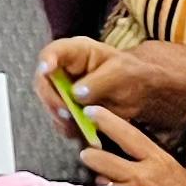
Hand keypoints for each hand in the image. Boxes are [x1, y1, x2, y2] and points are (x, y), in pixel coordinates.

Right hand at [37, 35, 185, 127]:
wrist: (141, 93)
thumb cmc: (131, 74)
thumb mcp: (120, 73)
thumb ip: (99, 82)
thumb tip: (75, 93)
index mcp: (77, 52)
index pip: (53, 52)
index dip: (46, 61)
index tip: (47, 70)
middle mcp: (65, 70)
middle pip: (44, 83)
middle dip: (52, 99)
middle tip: (66, 113)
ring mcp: (64, 90)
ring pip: (50, 104)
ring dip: (60, 118)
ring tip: (79, 126)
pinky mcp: (69, 108)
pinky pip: (61, 120)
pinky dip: (70, 129)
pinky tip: (85, 132)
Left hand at [74, 103, 185, 185]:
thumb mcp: (183, 176)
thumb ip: (159, 166)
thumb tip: (141, 159)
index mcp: (160, 161)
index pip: (129, 134)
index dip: (108, 121)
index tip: (91, 111)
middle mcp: (146, 176)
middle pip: (105, 159)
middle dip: (92, 155)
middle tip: (85, 153)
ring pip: (105, 184)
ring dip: (101, 183)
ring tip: (104, 185)